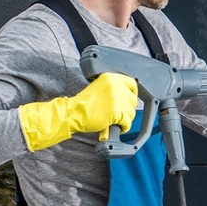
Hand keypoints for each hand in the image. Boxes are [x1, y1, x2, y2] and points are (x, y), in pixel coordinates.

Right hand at [18, 73, 138, 152]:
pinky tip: (116, 127)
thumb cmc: (84, 103)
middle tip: (119, 114)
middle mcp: (115, 86)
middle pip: (133, 100)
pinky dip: (124, 127)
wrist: (73, 112)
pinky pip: (128, 122)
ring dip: (125, 119)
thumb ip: (113, 89)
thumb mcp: (99, 88)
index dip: (133, 94)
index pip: (132, 84)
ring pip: (131, 112)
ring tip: (115, 121)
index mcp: (111, 78)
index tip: (129, 101)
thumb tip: (128, 97)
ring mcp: (117, 98)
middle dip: (128, 109)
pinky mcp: (116, 112)